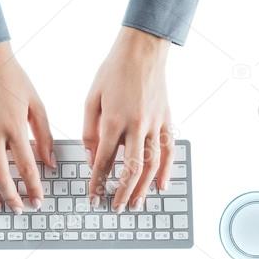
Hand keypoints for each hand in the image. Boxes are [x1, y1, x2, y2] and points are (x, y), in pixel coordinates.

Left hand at [83, 27, 173, 212]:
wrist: (143, 50)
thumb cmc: (114, 71)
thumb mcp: (92, 98)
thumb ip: (89, 131)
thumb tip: (93, 159)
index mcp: (114, 120)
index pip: (104, 160)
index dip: (98, 182)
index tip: (93, 196)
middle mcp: (137, 125)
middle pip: (131, 169)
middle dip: (122, 193)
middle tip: (115, 208)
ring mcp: (155, 124)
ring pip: (152, 165)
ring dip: (143, 188)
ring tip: (135, 204)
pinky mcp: (167, 120)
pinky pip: (169, 150)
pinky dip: (167, 171)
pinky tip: (161, 186)